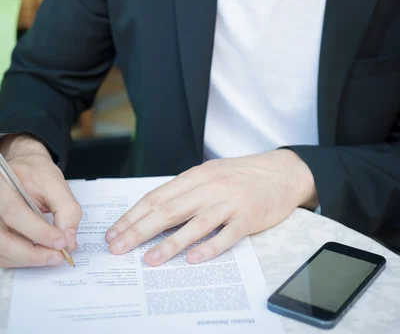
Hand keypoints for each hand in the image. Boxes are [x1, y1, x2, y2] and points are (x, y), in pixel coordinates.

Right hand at [0, 134, 81, 267]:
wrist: (24, 170)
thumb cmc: (37, 175)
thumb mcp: (56, 183)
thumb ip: (66, 209)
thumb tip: (68, 240)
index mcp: (2, 185)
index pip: (15, 212)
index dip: (39, 231)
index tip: (61, 242)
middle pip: (2, 238)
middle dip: (32, 253)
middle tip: (56, 256)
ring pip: (1, 250)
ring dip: (27, 259)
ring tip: (51, 257)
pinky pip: (2, 255)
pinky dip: (21, 260)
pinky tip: (38, 255)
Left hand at [106, 150, 317, 265]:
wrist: (281, 171)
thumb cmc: (242, 175)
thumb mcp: (211, 174)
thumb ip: (187, 189)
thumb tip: (155, 209)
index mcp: (196, 175)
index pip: (157, 196)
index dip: (133, 215)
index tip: (115, 232)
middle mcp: (210, 187)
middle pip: (169, 210)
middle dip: (139, 230)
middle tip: (118, 248)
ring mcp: (229, 202)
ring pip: (194, 223)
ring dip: (170, 243)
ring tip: (149, 260)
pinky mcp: (248, 217)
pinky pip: (226, 235)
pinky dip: (209, 248)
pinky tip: (193, 260)